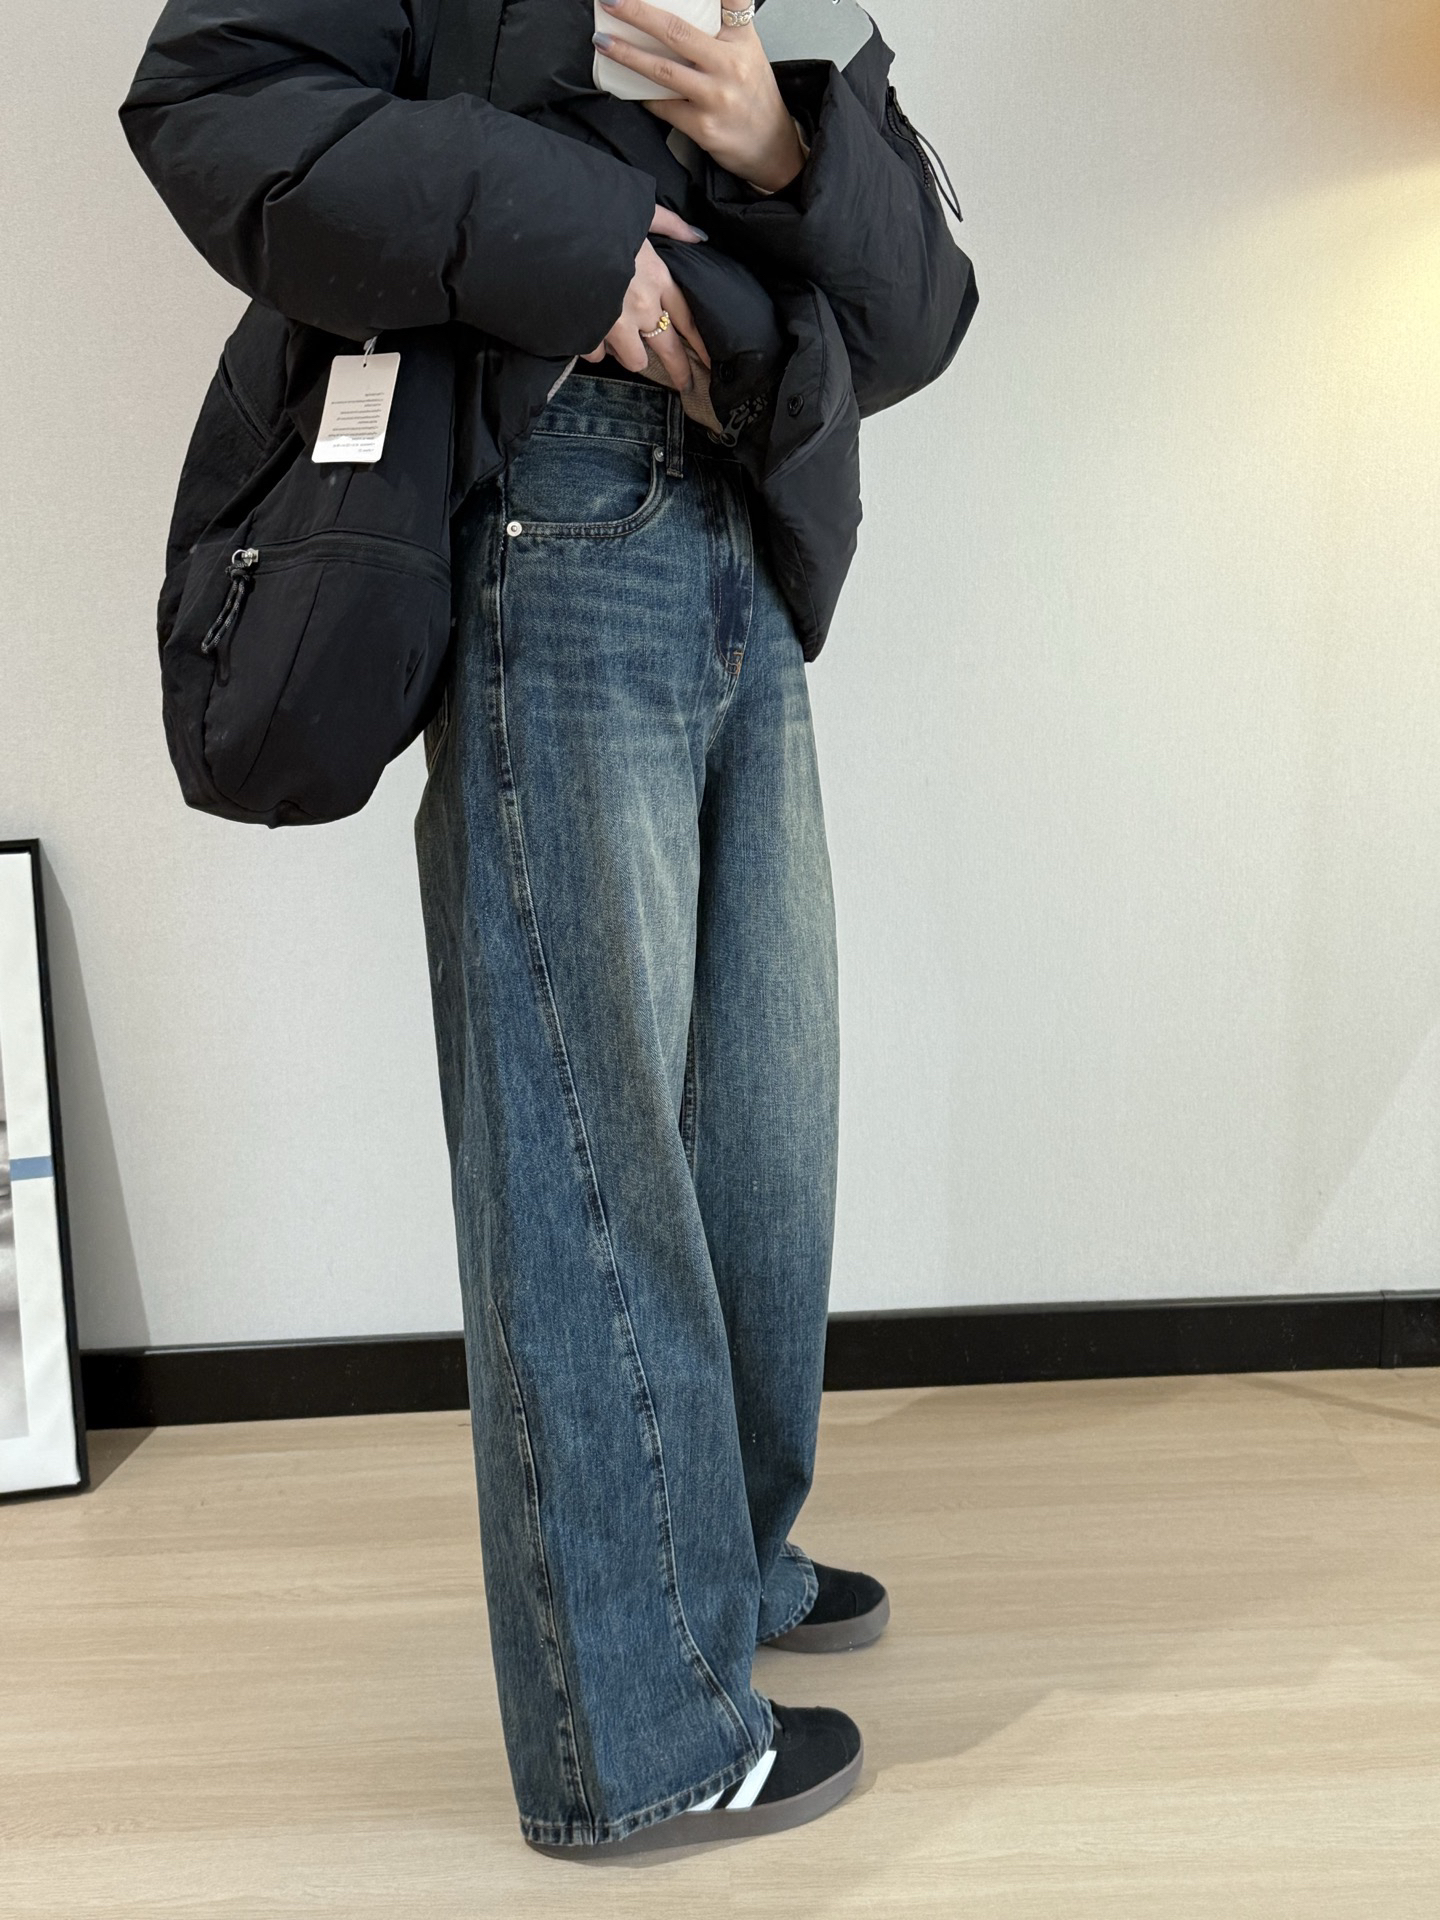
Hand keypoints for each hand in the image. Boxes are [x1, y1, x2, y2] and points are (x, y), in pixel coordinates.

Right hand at [580, 204, 712, 391]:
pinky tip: (588, 333)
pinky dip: (594, 347)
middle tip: (685, 384)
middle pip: (669, 350)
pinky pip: (598, 355)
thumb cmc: (597, 217)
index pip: (688, 318)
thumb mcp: (639, 211)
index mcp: (658, 278)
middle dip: (679, 370)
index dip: (700, 342)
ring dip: (628, 353)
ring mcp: (616, 325)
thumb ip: (670, 224)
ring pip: (634, 360)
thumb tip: (698, 236)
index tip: (711, 361)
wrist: (554, 233)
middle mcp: (643, 307)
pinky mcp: (589, 335)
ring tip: (618, 342)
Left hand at [592, 0, 806, 192]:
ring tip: (604, 43)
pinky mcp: (702, 128)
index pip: (730, 1)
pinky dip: (642, 95)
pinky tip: (628, 85)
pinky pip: (663, 107)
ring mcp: (715, 98)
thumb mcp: (748, 49)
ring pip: (662, 71)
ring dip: (627, 55)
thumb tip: (694, 5)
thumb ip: (726, 21)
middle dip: (638, 14)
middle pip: (676, 32)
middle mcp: (729, 66)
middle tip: (612, 2)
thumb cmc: (753, 96)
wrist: (771, 147)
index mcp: (741, 41)